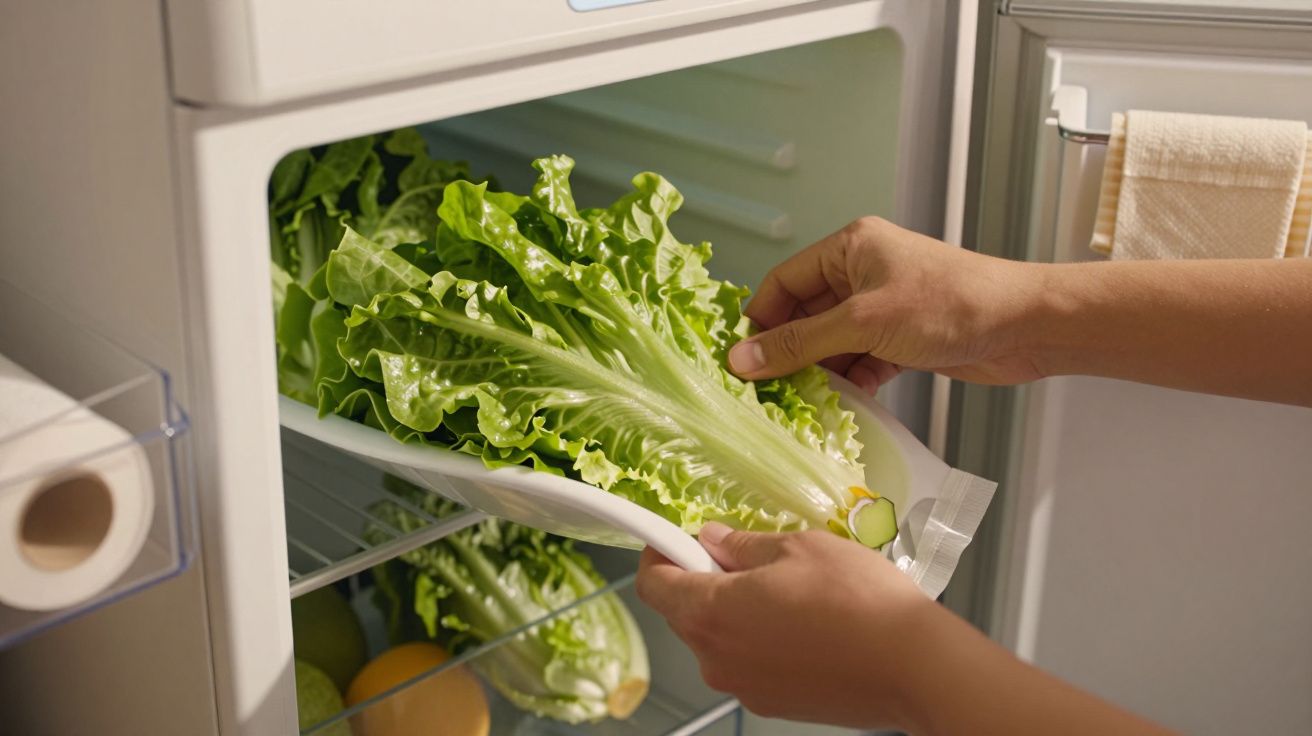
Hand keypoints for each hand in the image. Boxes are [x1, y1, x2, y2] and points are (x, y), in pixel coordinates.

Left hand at [637, 522, 1181, 735]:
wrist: (912, 666)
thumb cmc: (857, 600)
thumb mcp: (798, 547)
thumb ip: (744, 545)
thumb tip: (712, 540)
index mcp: (711, 612)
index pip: (653, 584)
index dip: (659, 554)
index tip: (674, 536)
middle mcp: (716, 657)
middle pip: (683, 613)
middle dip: (700, 579)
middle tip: (741, 553)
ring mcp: (743, 686)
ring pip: (717, 639)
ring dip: (733, 610)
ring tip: (784, 587)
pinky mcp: (772, 703)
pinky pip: (747, 662)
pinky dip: (759, 639)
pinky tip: (801, 622)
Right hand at [727, 217, 1045, 392]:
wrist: (1025, 326)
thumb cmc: (951, 305)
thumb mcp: (863, 323)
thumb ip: (800, 343)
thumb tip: (743, 360)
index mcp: (849, 248)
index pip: (783, 281)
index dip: (760, 321)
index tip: (741, 361)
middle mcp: (862, 272)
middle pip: (804, 315)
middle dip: (788, 351)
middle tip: (766, 390)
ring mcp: (883, 306)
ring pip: (831, 342)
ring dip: (819, 372)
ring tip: (801, 404)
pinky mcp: (902, 337)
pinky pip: (859, 359)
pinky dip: (850, 381)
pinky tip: (842, 404)